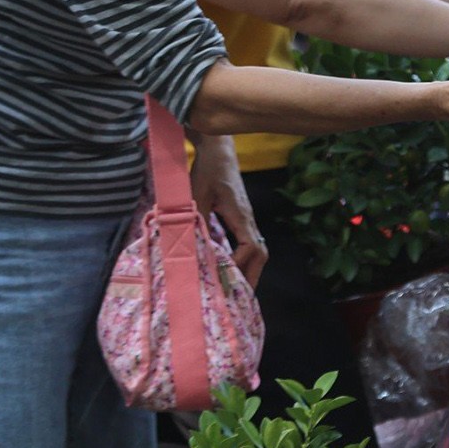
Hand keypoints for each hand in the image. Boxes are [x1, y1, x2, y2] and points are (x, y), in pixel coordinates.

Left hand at [189, 135, 267, 287]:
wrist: (218, 149)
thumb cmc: (208, 169)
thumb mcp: (195, 193)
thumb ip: (193, 219)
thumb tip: (187, 245)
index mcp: (240, 215)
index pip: (251, 247)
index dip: (240, 264)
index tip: (223, 274)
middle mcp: (248, 219)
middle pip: (261, 253)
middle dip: (252, 276)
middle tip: (240, 297)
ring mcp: (246, 218)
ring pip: (258, 249)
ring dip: (250, 269)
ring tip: (237, 288)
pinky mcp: (241, 216)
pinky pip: (248, 243)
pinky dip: (243, 259)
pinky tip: (230, 267)